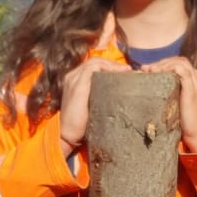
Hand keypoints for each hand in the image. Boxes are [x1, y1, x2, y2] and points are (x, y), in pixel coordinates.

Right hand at [59, 13, 117, 154]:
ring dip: (112, 65)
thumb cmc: (81, 126)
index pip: (93, 66)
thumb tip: (118, 95)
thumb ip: (99, 97)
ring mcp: (73, 79)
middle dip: (113, 64)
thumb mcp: (91, 107)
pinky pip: (93, 67)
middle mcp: (72, 76)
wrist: (67, 135)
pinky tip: (118, 74)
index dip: (109, 66)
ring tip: (126, 71)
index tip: (124, 73)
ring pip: (95, 62)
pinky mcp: (77, 85)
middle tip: (129, 70)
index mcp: (74, 81)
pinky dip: (107, 67)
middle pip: (95, 61)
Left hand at [138, 55, 196, 156]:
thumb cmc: (186, 122)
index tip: (148, 70)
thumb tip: (153, 86)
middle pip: (179, 61)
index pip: (180, 64)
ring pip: (179, 63)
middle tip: (145, 69)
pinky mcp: (193, 87)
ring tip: (149, 71)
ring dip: (162, 64)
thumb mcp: (179, 102)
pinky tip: (157, 73)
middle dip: (161, 63)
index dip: (163, 64)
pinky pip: (181, 70)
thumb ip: (172, 92)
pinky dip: (168, 68)